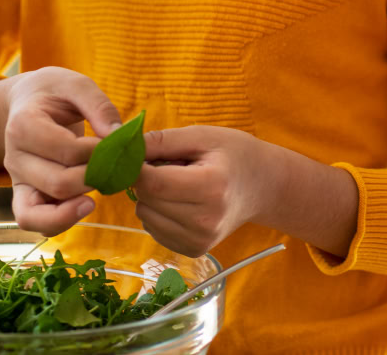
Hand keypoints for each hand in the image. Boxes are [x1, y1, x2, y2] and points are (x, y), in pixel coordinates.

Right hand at [0, 67, 120, 236]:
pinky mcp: (23, 195)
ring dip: (76, 206)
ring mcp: (17, 179)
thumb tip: (119, 136)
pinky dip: (59, 221)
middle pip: (58, 182)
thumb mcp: (77, 84)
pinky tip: (86, 204)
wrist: (27, 99)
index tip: (116, 142)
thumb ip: (99, 106)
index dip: (99, 152)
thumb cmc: (54, 92)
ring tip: (100, 189)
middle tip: (115, 165)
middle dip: (95, 177)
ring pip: (38, 214)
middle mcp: (14, 156)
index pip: (67, 150)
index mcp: (23, 124)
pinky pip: (33, 222)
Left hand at [131, 126, 278, 256]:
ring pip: (145, 216)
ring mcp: (200, 240)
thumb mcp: (203, 136)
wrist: (264, 186)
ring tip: (180, 183)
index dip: (136, 167)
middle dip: (145, 179)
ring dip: (151, 197)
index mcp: (211, 188)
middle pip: (146, 200)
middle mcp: (205, 221)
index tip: (138, 154)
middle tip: (170, 165)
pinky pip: (153, 229)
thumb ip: (162, 140)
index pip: (152, 183)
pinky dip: (158, 212)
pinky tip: (181, 200)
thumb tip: (123, 148)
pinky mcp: (193, 250)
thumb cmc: (234, 154)